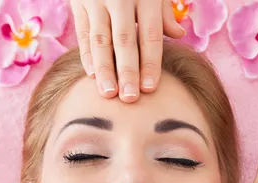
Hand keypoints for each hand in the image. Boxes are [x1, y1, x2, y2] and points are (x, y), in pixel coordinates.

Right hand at [70, 0, 184, 102]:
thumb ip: (163, 10)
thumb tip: (178, 35)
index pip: (149, 35)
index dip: (150, 63)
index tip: (151, 88)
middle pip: (124, 41)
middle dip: (127, 72)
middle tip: (130, 98)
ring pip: (100, 40)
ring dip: (104, 69)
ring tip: (108, 93)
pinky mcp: (79, 1)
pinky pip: (83, 32)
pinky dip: (86, 54)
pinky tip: (92, 75)